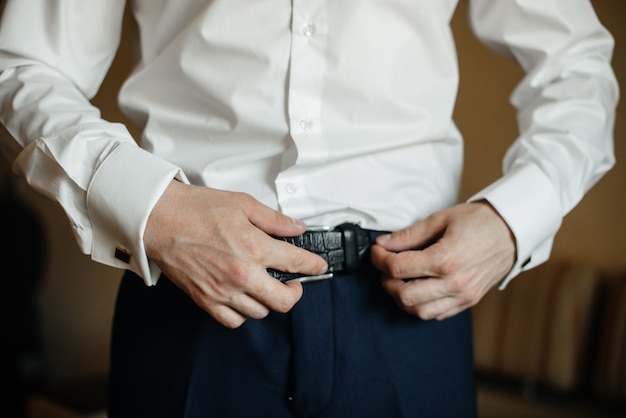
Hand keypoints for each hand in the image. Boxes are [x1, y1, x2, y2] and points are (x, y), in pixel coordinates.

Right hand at [143, 181, 327, 327]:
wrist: (159, 219)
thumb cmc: (195, 209)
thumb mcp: (243, 204)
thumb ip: (274, 220)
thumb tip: (296, 227)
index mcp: (254, 247)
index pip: (297, 263)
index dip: (314, 265)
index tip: (318, 266)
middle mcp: (242, 274)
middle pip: (284, 301)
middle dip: (296, 293)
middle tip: (294, 284)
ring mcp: (223, 291)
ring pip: (260, 312)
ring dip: (269, 301)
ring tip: (266, 288)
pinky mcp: (206, 300)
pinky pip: (233, 321)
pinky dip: (243, 314)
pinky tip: (244, 299)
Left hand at [370, 201, 515, 319]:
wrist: (512, 231)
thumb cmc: (479, 222)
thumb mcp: (440, 219)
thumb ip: (409, 235)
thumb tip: (384, 243)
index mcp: (446, 259)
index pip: (398, 268)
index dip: (379, 259)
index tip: (376, 251)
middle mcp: (455, 282)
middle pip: (404, 295)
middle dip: (386, 281)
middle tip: (384, 265)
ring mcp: (463, 295)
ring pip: (418, 311)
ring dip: (400, 297)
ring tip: (398, 279)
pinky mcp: (468, 302)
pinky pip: (436, 315)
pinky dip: (419, 306)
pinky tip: (416, 289)